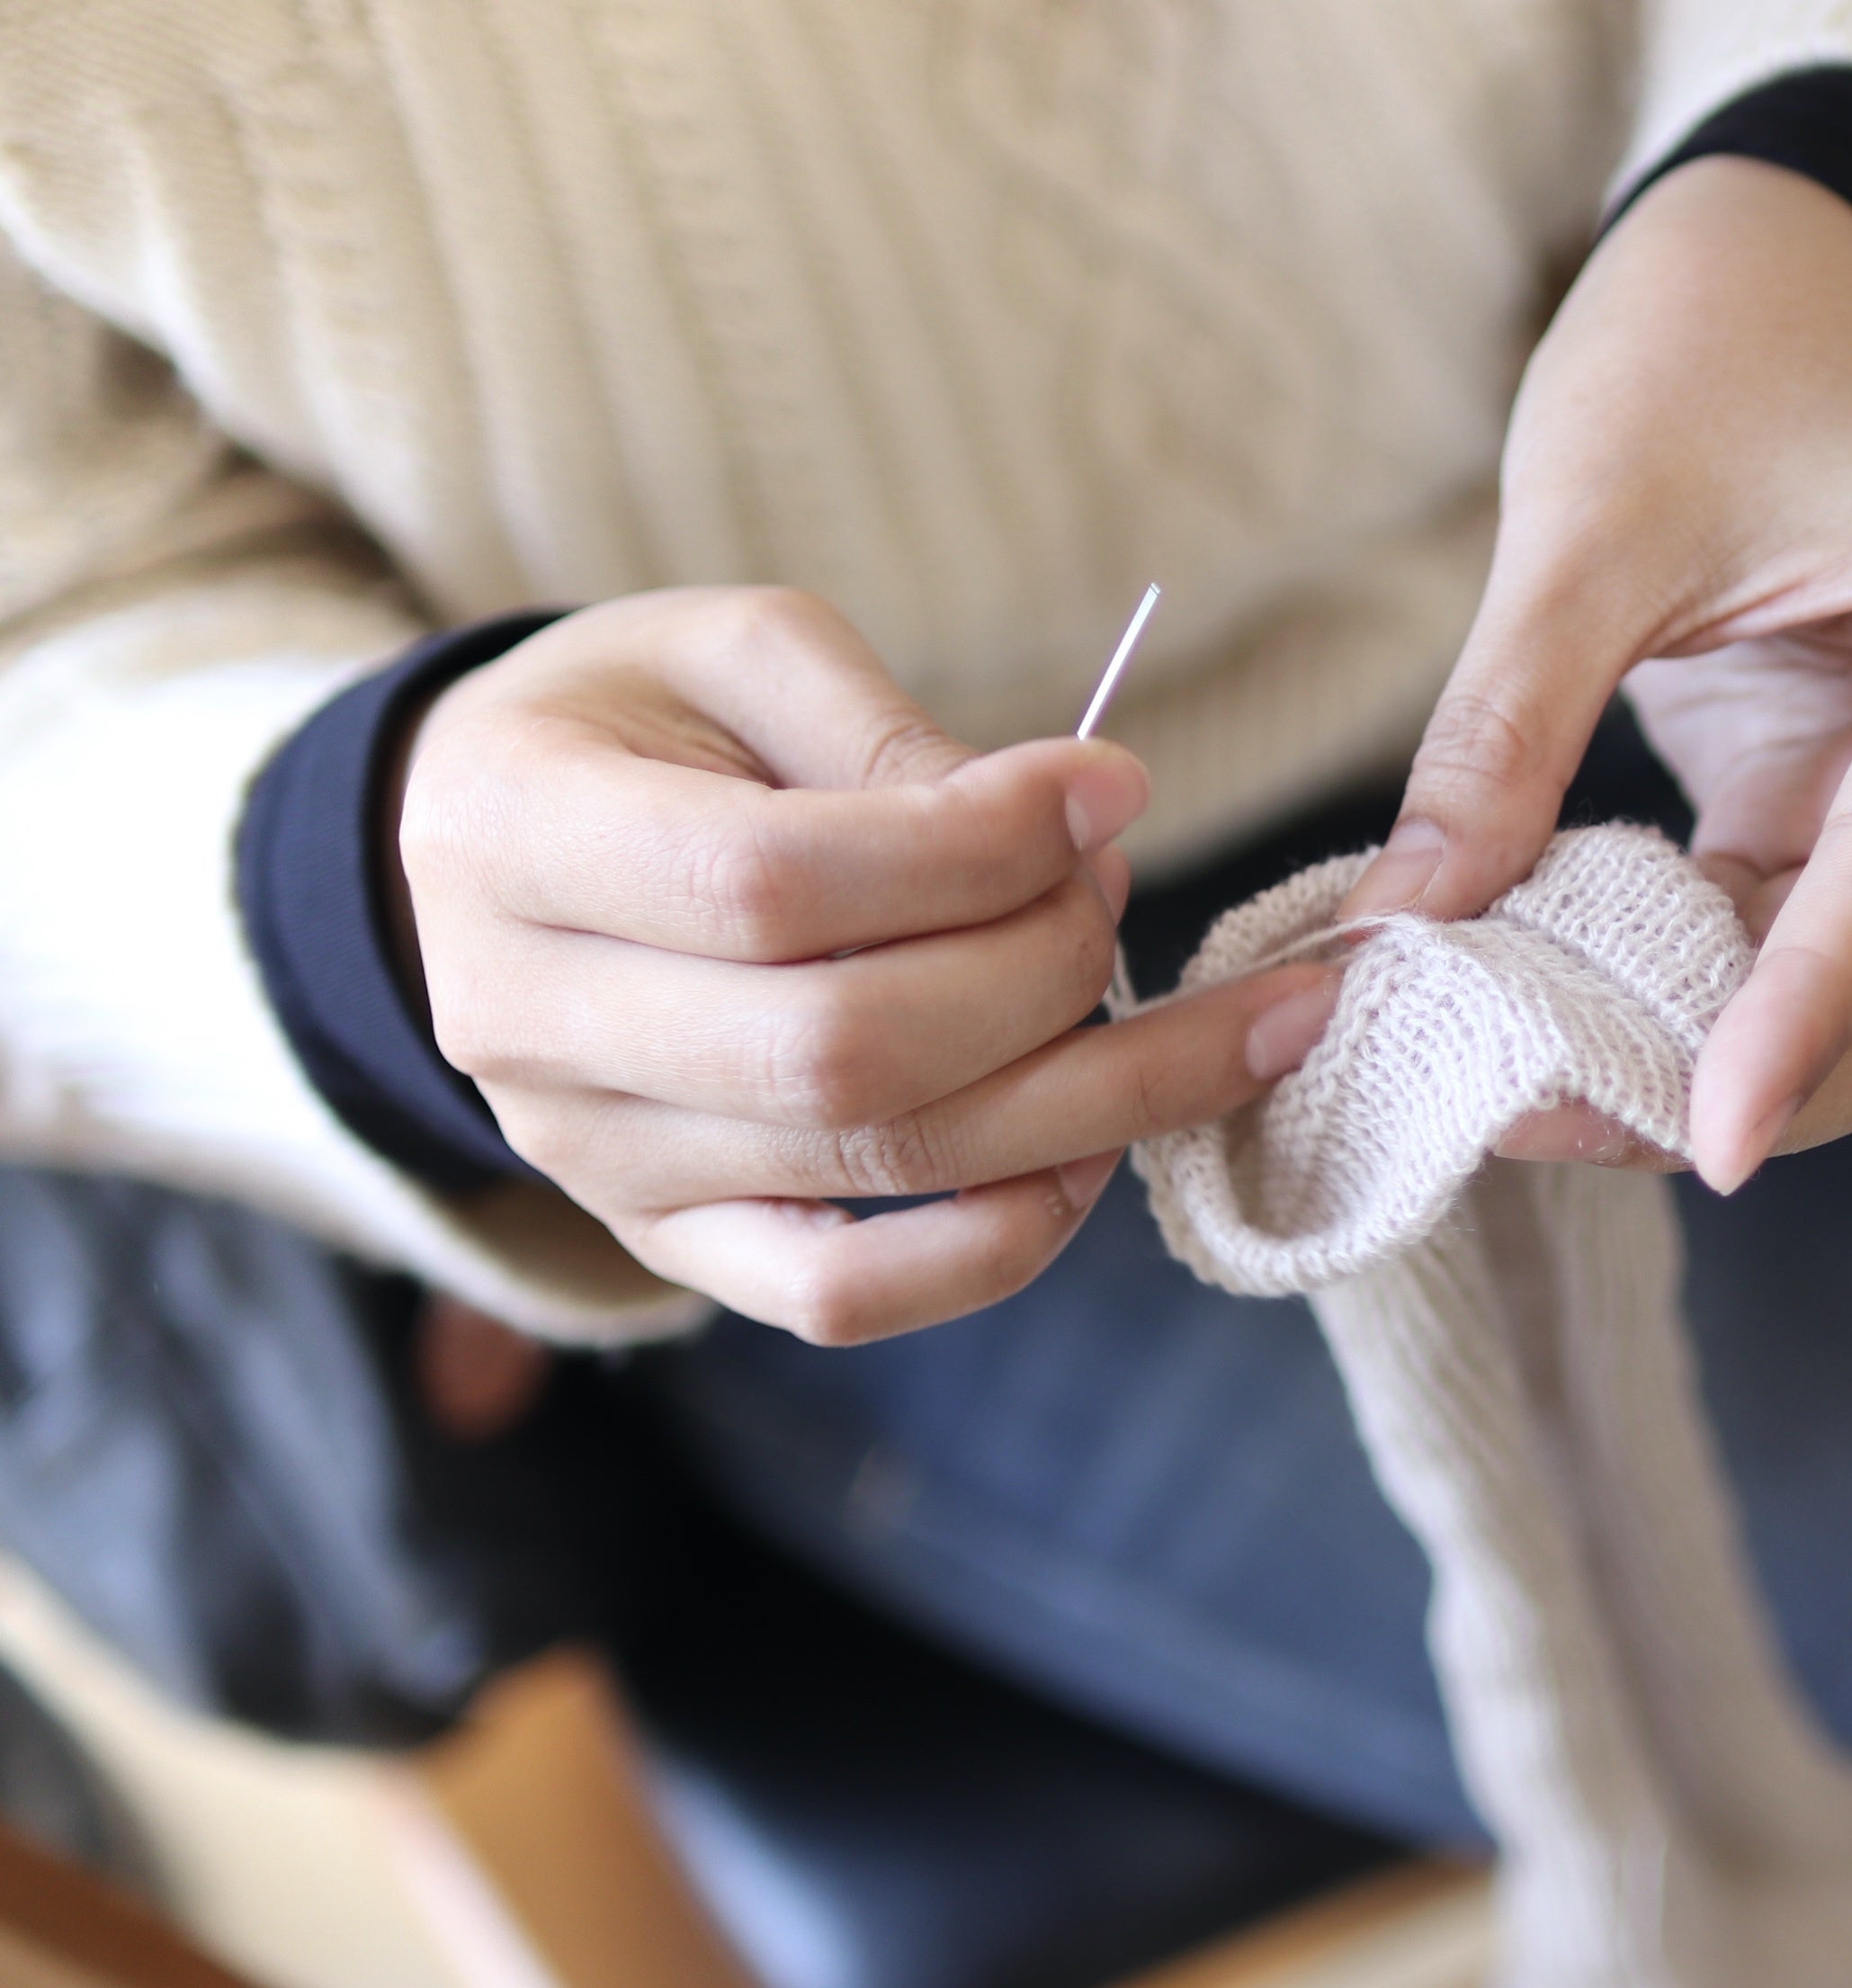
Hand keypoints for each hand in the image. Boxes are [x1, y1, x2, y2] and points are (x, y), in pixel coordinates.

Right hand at [396, 587, 1339, 1343]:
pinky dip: (996, 1245)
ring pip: (875, 1167)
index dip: (974, 848)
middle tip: (1114, 886)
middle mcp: (530, 1021)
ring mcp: (594, 1155)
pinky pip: (839, 1297)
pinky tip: (1095, 1156)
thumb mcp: (734, 650)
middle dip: (1042, 970)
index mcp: (519, 835)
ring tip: (1193, 1016)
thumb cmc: (635, 723)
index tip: (1107, 789)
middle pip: (842, 1050)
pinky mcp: (662, 1237)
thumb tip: (1067, 828)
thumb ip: (885, 729)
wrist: (483, 844)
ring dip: (1086, 1097)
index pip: (774, 885)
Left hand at [1342, 156, 1851, 1189]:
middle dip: (1773, 1085)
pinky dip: (1730, 1014)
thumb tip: (1403, 927)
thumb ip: (1503, 731)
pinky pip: (1838, 958)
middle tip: (1572, 1136)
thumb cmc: (1700, 357)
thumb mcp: (1585, 528)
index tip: (1708, 1143)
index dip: (1799, 1019)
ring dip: (1747, 1071)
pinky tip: (1595, 1041)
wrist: (1770, 276)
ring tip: (1560, 1109)